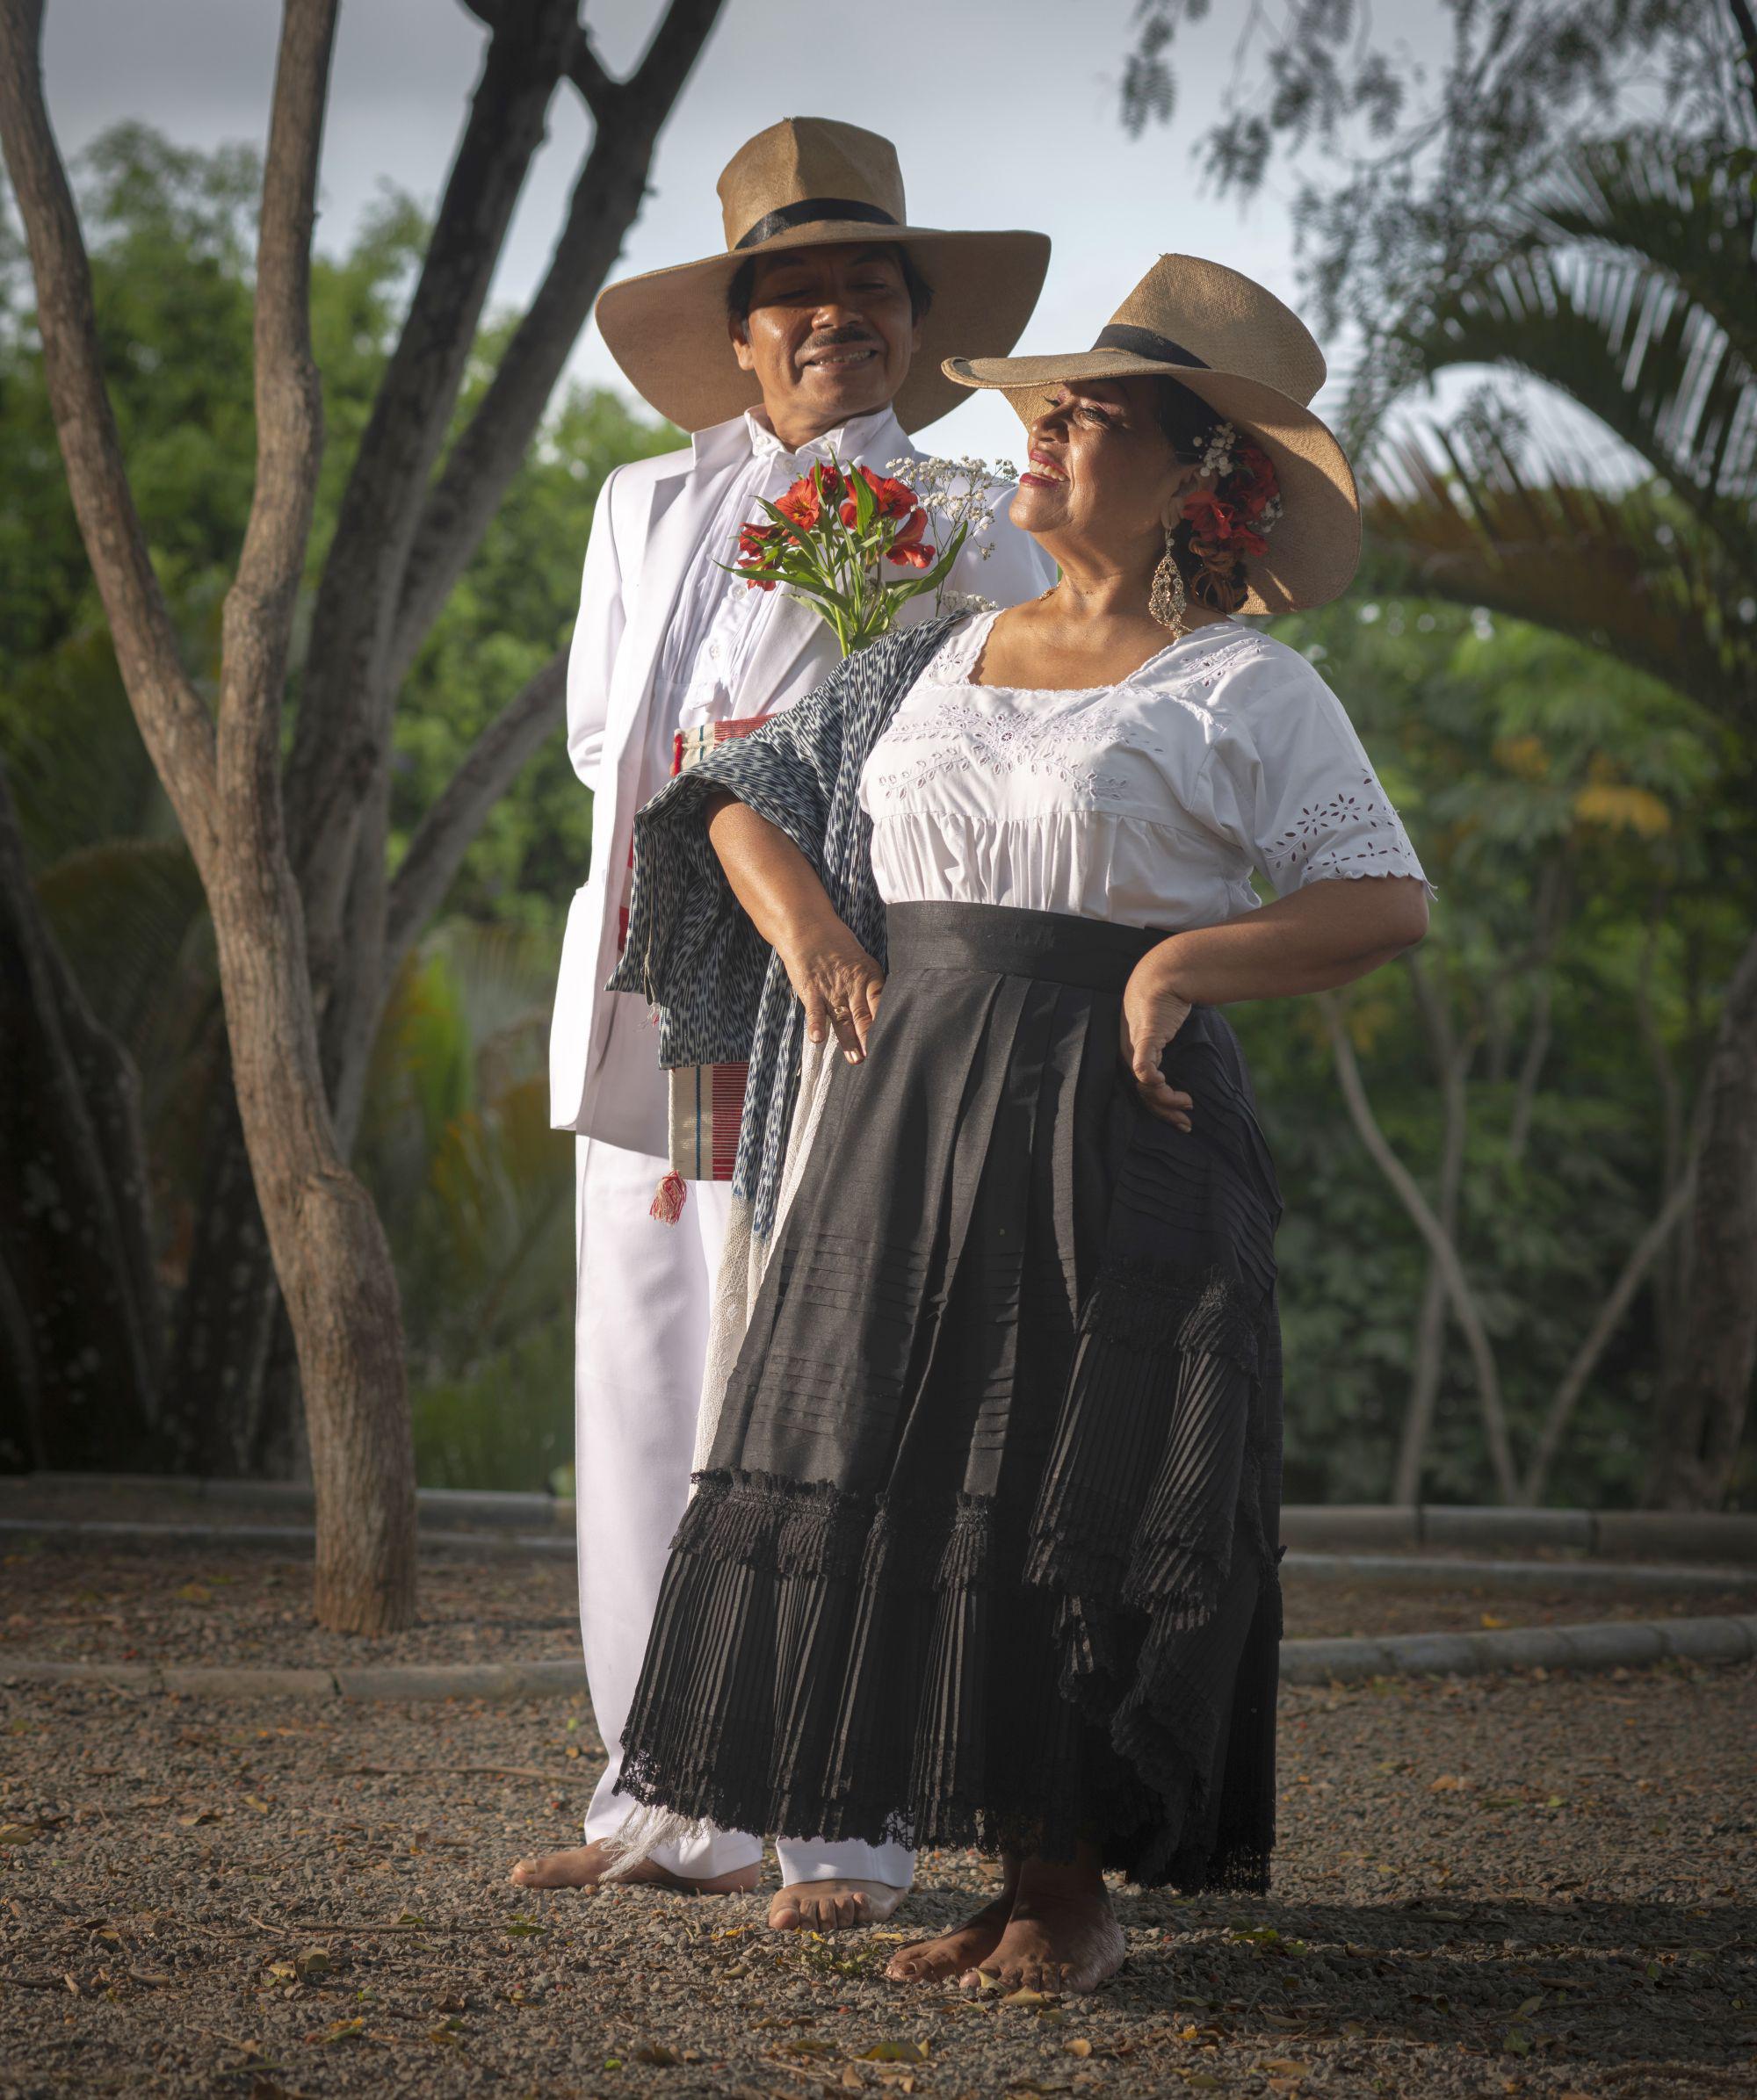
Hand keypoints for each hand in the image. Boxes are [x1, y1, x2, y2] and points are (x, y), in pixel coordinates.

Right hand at [781, 920, 885, 1062]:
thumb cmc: (838, 947)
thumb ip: (870, 987)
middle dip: (872, 1038)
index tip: (898, 1041)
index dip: (889, 1022)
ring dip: (849, 1040)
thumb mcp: (862, 962)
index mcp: (870, 977)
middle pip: (865, 1015)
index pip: (883, 1003)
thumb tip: (886, 1010)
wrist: (808, 927)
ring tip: (856, 1059)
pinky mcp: (811, 991)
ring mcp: (831, 989)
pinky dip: (816, 1025)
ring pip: (842, 1018)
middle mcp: (853, 985)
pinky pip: (815, 1011)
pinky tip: (818, 1040)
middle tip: (881, 1058)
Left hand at [1120, 950, 1193, 1128]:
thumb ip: (1165, 1051)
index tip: (1180, 1117)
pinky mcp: (1144, 1039)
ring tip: (1187, 1103)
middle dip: (1164, 1112)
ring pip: (1144, 1086)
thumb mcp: (1163, 1031)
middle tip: (1185, 1123)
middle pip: (1142, 1094)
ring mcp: (1133, 1047)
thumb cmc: (1164, 1002)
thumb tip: (1178, 1070)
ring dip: (1166, 1099)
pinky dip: (1151, 1080)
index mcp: (1131, 1054)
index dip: (1159, 1107)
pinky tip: (1163, 1084)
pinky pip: (1142, 1067)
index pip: (1140, 1090)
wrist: (1165, 975)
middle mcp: (1127, 1054)